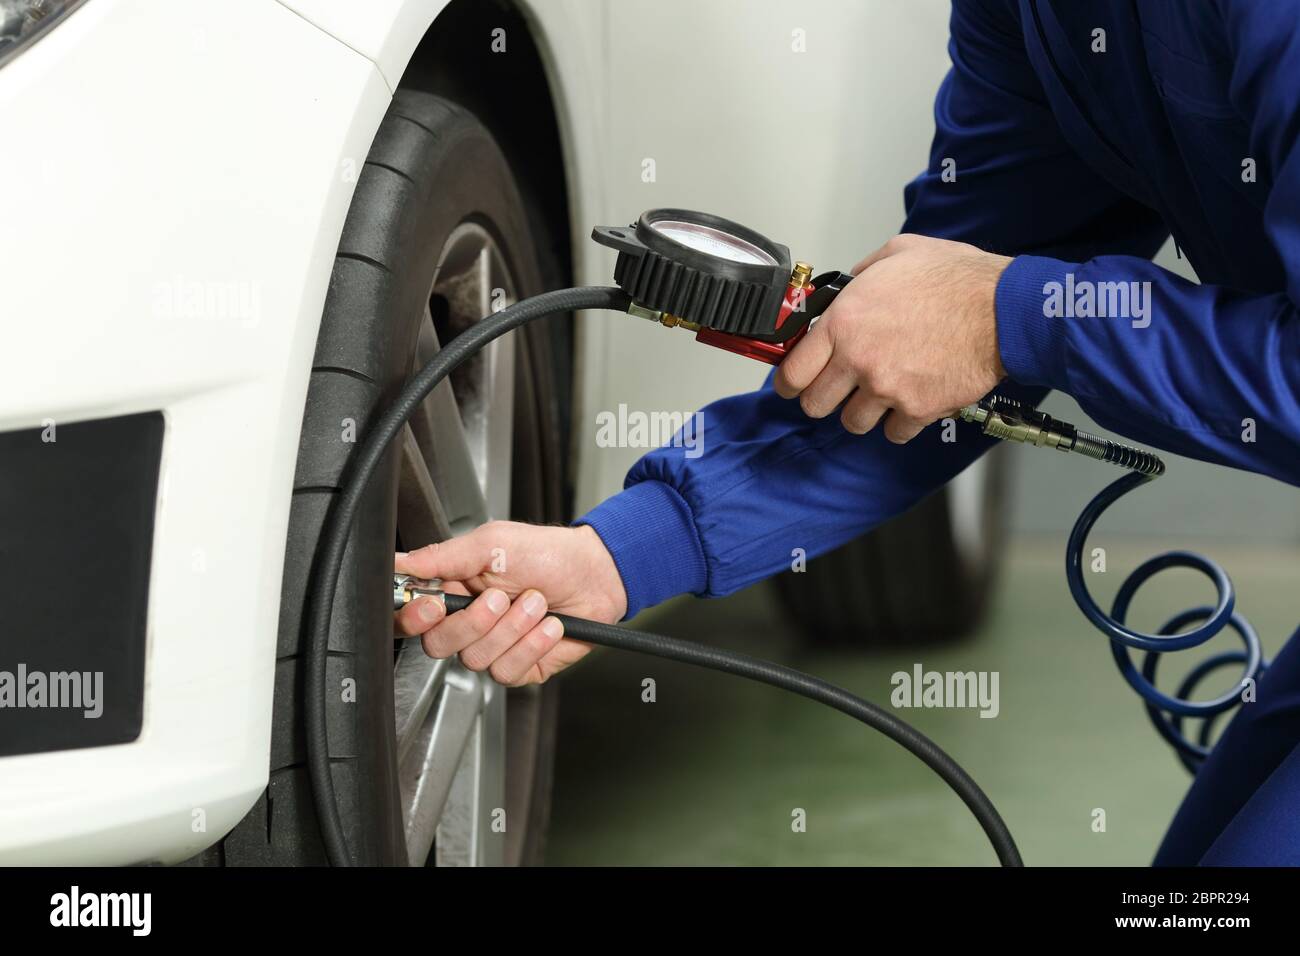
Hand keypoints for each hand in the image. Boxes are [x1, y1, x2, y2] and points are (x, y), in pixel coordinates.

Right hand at [393, 522, 625, 685]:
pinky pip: (507, 671)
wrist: (596, 575)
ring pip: (476, 659)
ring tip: (537, 603)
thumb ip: (442, 556)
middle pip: (439, 644)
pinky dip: (532, 645)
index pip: (412, 617)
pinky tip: (549, 626)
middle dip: (474, 622)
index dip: (416, 617)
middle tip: (501, 597)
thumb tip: (399, 562)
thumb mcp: (492, 544)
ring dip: (513, 628)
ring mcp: (494, 647)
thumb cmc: (549, 554)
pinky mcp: (519, 667)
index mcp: (454, 589)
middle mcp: (469, 622)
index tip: (434, 605)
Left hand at [774, 234, 1011, 442]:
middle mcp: (858, 360)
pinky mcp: (918, 409)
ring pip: (854, 423)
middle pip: (816, 405)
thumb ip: (863, 273)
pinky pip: (894, 433)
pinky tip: (909, 403)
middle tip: (838, 390)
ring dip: (863, 412)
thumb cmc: (955, 277)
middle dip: (824, 399)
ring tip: (880, 393)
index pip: (793, 371)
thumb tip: (850, 284)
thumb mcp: (897, 253)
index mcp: (843, 322)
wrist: (1002, 308)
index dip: (789, 383)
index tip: (792, 385)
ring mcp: (887, 388)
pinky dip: (899, 424)